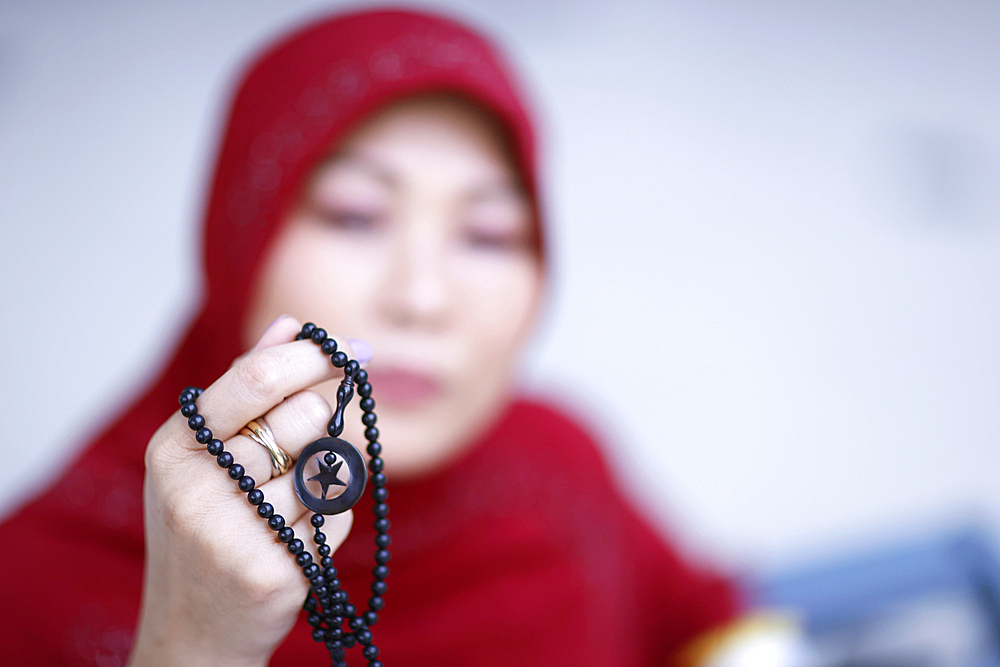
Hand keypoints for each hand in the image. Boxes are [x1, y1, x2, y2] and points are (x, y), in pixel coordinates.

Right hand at [129, 316, 359, 666]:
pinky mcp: (274, 569)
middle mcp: (194, 488)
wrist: (192, 633)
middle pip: (303, 417)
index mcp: (174, 449)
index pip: (255, 378)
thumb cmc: (206, 530)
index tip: (347, 348)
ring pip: (329, 465)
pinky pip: (337, 516)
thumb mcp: (206, 458)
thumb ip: (246, 387)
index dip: (312, 356)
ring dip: (326, 477)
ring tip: (290, 501)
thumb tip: (290, 323)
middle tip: (306, 447)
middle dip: (323, 423)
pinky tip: (296, 540)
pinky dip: (331, 520)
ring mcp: (232, 533)